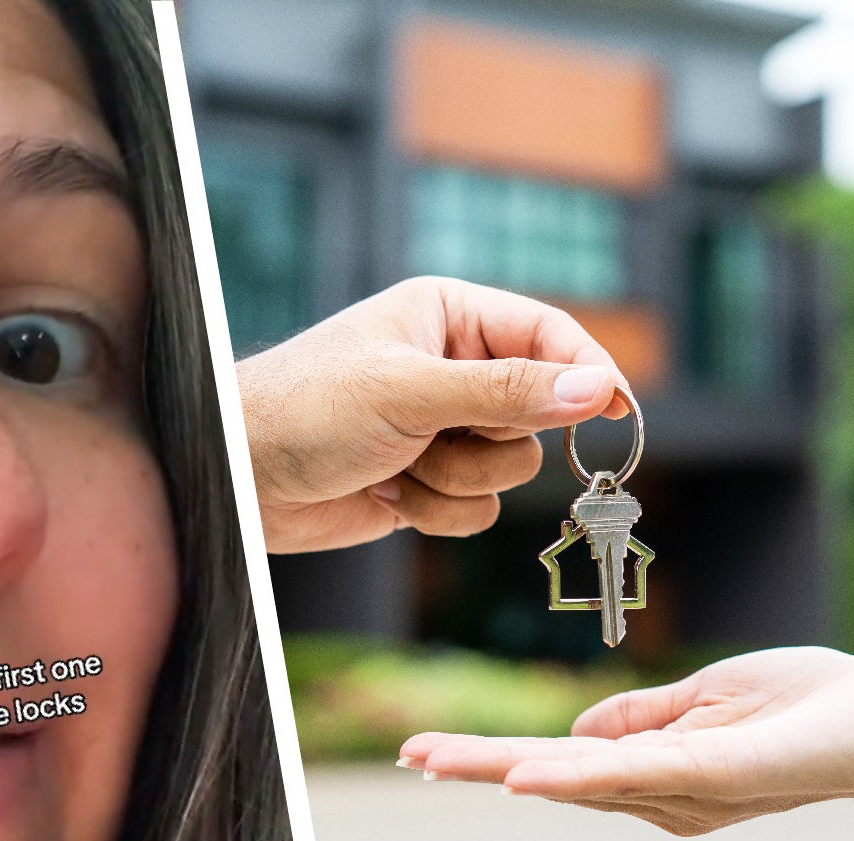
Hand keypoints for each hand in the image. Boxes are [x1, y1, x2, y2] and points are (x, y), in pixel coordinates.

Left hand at [238, 276, 628, 552]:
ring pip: (512, 470)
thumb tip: (595, 390)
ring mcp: (444, 428)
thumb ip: (507, 393)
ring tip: (396, 464)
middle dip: (490, 438)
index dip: (586, 372)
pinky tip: (385, 493)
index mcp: (450, 315)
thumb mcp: (411, 391)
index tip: (616, 410)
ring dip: (455, 480)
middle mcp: (454, 367)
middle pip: (538, 413)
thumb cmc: (304, 410)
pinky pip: (479, 510)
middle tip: (436, 433)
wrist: (237, 483)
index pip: (550, 334)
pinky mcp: (430, 482)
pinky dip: (436, 513)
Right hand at [398, 647, 853, 835]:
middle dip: (479, 766)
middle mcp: (665, 794)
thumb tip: (576, 732)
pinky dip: (574, 775)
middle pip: (556, 777)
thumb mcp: (710, 697)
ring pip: (579, 778)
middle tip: (409, 755)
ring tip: (434, 758)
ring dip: (503, 767)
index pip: (564, 761)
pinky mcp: (712, 777)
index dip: (500, 756)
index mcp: (660, 768)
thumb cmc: (812, 704)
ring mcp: (685, 790)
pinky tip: (524, 773)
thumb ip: (645, 717)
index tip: (432, 750)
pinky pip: (633, 776)